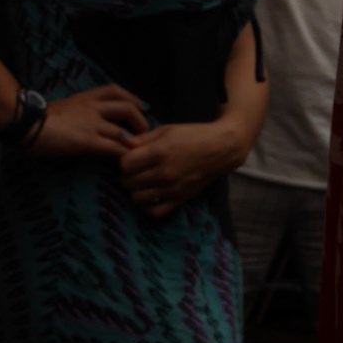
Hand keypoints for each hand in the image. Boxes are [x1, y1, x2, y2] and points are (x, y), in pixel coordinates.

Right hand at [27, 83, 148, 157]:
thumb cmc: (37, 117)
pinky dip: (123, 154)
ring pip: (124, 130)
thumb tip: (80, 118)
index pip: (115, 90)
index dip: (132, 97)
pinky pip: (113, 147)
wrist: (26, 122)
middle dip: (140, 120)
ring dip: (135, 141)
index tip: (141, 106)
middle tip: (145, 131)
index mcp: (84, 97)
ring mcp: (92, 124)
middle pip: (127, 107)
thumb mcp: (61, 107)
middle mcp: (92, 108)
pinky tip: (126, 161)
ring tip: (139, 151)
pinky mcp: (88, 141)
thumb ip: (75, 110)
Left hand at [118, 121, 239, 217]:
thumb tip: (121, 142)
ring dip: (135, 190)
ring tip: (142, 181)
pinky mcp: (180, 199)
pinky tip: (149, 195)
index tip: (131, 157)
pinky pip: (154, 212)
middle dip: (128, 175)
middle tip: (135, 169)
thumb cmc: (193, 135)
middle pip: (128, 181)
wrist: (221, 149)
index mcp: (160, 152)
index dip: (124, 160)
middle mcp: (165, 172)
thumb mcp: (166, 130)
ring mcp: (172, 188)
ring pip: (136, 198)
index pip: (125, 164)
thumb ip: (142, 138)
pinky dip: (147, 206)